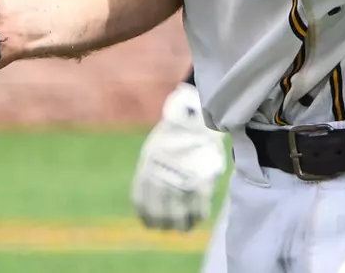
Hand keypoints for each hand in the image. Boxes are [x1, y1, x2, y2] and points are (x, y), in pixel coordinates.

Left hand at [132, 81, 226, 231]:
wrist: (195, 119)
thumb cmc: (174, 135)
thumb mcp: (153, 152)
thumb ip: (151, 177)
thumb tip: (150, 204)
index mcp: (147, 172)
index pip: (143, 207)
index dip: (149, 219)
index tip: (154, 223)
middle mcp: (161, 182)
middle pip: (161, 218)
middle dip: (166, 224)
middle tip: (173, 225)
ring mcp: (181, 184)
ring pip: (179, 220)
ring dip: (183, 225)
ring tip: (187, 224)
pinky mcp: (201, 185)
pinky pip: (199, 212)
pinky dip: (199, 217)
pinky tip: (200, 215)